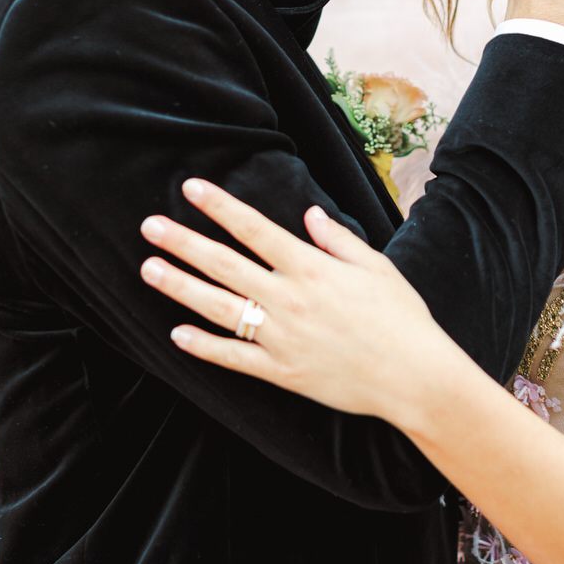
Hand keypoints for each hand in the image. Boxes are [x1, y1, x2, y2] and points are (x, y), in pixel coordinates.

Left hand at [139, 180, 443, 419]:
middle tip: (150, 226)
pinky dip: (204, 346)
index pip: (254, 229)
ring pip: (220, 308)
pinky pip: (234, 358)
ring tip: (149, 269)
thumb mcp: (375, 266)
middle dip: (184, 243)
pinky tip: (177, 334)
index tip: (190, 187)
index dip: (219, 206)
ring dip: (181, 287)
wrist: (414, 376)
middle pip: (225, 265)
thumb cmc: (401, 316)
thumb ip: (338, 239)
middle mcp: (289, 299)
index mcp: (311, 268)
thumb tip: (309, 213)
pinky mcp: (282, 371)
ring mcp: (281, 338)